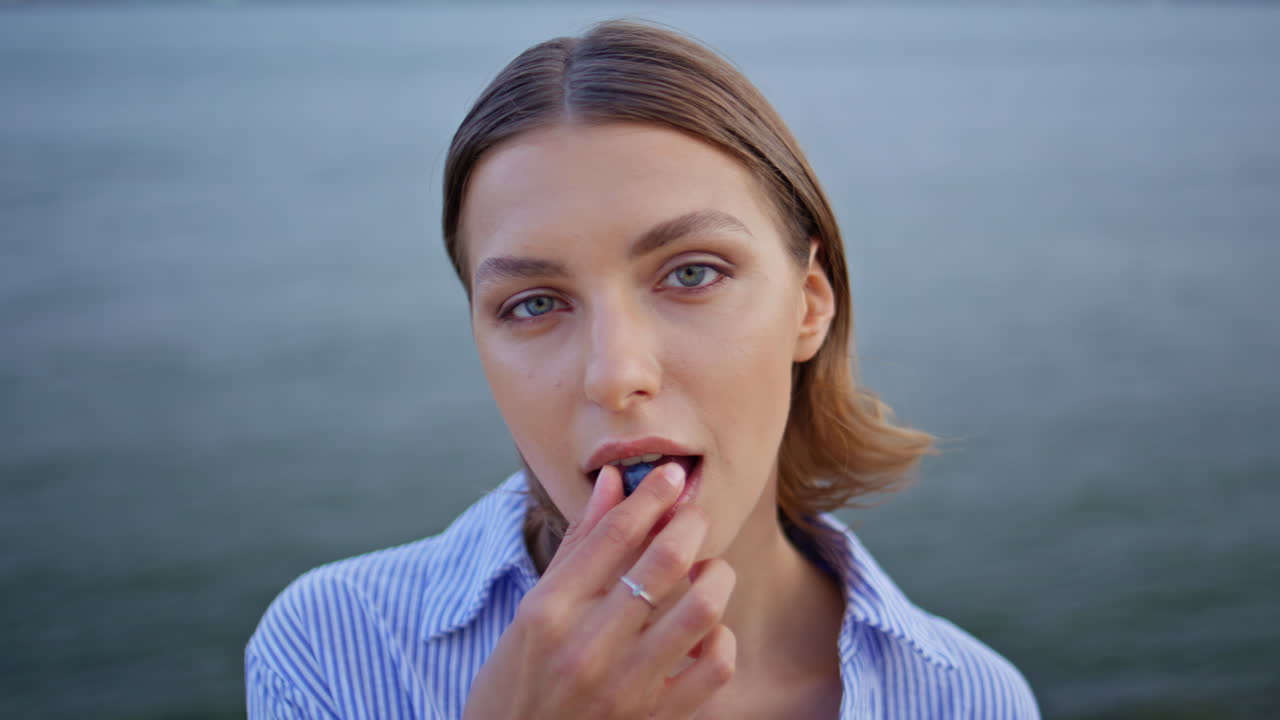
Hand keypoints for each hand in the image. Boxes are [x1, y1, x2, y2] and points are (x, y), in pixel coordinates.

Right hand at [462, 462, 736, 719]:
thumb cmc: (517, 681)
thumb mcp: (531, 612)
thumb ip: (579, 546)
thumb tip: (613, 482)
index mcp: (548, 611)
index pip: (613, 534)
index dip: (651, 494)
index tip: (671, 475)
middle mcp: (586, 646)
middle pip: (664, 561)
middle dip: (690, 523)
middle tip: (693, 515)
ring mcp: (624, 686)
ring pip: (702, 610)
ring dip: (715, 577)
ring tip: (708, 570)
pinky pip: (716, 666)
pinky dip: (721, 638)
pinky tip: (708, 630)